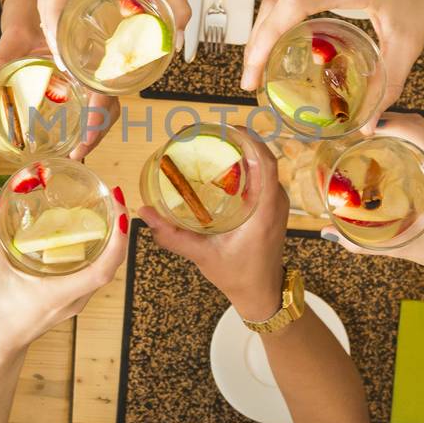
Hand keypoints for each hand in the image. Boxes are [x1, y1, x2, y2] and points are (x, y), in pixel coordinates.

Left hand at [0, 0, 119, 159]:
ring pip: (104, 102)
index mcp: (87, 53)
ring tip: (75, 150)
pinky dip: (87, 115)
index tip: (82, 145)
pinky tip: (74, 130)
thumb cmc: (32, 4)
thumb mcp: (17, 32)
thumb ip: (1, 57)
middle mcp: (95, 61)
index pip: (104, 94)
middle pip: (108, 104)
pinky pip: (93, 95)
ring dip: (94, 127)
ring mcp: (91, 67)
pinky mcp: (83, 70)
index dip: (97, 123)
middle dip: (96, 133)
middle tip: (76, 155)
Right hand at [0, 188, 129, 358]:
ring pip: (105, 268)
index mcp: (62, 294)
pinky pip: (94, 272)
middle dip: (119, 232)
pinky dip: (98, 251)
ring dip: (111, 241)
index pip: (104, 269)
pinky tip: (87, 234)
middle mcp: (76, 298)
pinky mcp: (71, 299)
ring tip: (106, 212)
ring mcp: (76, 300)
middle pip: (112, 264)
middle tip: (114, 201)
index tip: (119, 213)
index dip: (118, 241)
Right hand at [139, 128, 288, 322]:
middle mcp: (276, 204)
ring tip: (217, 143)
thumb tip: (145, 213)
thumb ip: (172, 236)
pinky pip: (264, 177)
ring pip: (265, 167)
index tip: (230, 128)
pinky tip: (226, 164)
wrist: (262, 294)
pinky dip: (248, 165)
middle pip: (265, 159)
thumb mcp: (202, 255)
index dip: (252, 141)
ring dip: (246, 152)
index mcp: (264, 212)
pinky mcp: (273, 208)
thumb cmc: (238, 276)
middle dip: (242, 141)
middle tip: (213, 132)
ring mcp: (277, 205)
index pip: (267, 165)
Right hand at [240, 0, 423, 118]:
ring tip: (256, 69)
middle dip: (256, 44)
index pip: (295, 2)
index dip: (268, 36)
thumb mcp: (409, 41)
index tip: (257, 70)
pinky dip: (272, 20)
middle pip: (275, 3)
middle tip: (251, 81)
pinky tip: (272, 46)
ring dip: (261, 33)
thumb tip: (368, 124)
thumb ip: (389, 82)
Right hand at [320, 113, 423, 277]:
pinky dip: (405, 131)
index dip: (400, 126)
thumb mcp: (407, 247)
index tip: (369, 127)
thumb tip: (329, 233)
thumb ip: (367, 244)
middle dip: (390, 120)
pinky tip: (383, 137)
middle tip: (357, 127)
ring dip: (397, 123)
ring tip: (366, 129)